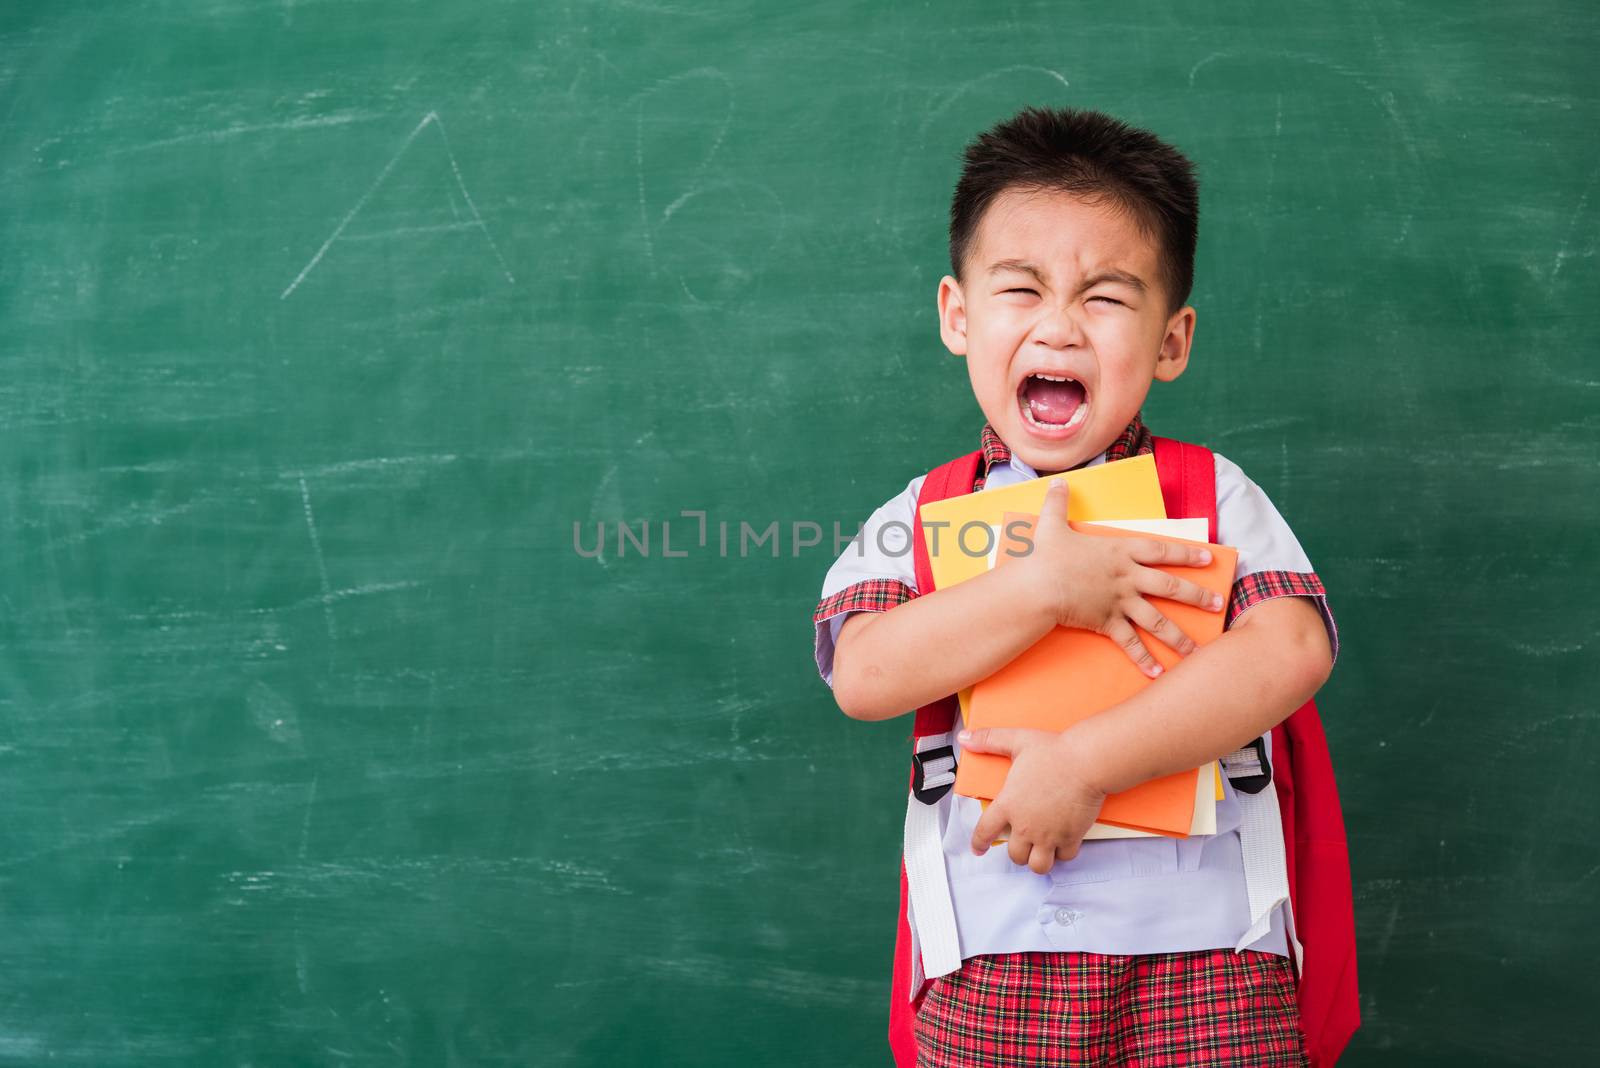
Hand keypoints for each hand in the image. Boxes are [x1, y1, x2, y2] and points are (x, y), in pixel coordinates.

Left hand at [961, 725, 1106, 874]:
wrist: (1087, 762)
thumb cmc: (1055, 752)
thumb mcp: (1016, 741)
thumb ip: (989, 740)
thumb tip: (965, 738)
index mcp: (1008, 804)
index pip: (985, 832)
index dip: (979, 843)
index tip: (978, 848)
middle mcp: (1026, 825)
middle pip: (1015, 855)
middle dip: (1017, 852)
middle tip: (1023, 843)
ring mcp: (1048, 834)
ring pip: (1039, 865)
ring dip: (1038, 860)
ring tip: (1041, 850)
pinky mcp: (1071, 837)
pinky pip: (1065, 857)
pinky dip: (1063, 853)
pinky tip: (1063, 843)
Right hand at [1017, 477, 1223, 677]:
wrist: (1038, 586)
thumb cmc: (1045, 556)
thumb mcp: (1052, 524)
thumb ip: (1059, 502)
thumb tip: (1060, 482)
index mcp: (1120, 552)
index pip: (1161, 551)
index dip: (1186, 553)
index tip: (1208, 558)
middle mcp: (1127, 577)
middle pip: (1170, 587)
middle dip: (1197, 596)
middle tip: (1217, 603)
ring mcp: (1119, 602)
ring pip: (1157, 620)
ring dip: (1179, 636)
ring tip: (1196, 650)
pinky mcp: (1107, 623)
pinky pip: (1130, 643)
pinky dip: (1144, 659)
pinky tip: (1158, 673)